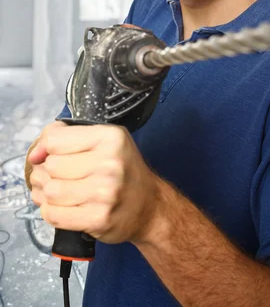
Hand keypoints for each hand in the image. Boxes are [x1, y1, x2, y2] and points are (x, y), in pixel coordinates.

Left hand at [28, 122, 162, 244]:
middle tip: (57, 176)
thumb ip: (68, 138)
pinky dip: (52, 212)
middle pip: (51, 166)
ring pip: (50, 191)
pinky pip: (54, 215)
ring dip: (47, 194)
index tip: (49, 155)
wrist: (149, 206)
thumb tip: (35, 154)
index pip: (55, 140)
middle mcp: (110, 162)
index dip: (46, 148)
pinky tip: (64, 207)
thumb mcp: (105, 141)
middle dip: (47, 172)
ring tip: (58, 192)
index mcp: (110, 137)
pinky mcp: (98, 218)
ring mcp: (105, 192)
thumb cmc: (123, 171)